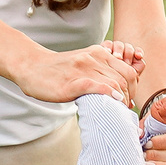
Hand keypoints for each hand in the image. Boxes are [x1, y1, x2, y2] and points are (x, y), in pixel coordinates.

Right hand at [15, 42, 138, 103]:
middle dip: (130, 96)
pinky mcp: (74, 81)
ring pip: (115, 83)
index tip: (128, 100)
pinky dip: (110, 95)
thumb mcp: (83, 63)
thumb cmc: (57, 70)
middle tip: (124, 109)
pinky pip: (98, 86)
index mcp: (99, 53)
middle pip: (125, 78)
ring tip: (118, 110)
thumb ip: (100, 70)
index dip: (134, 88)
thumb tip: (118, 90)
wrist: (31, 66)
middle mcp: (94, 58)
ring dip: (121, 100)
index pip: (128, 70)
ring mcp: (84, 69)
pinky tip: (112, 102)